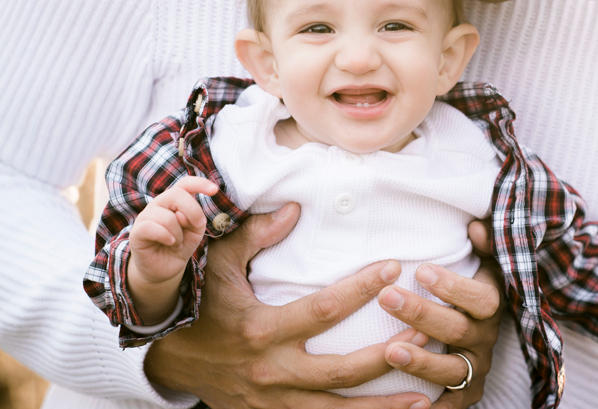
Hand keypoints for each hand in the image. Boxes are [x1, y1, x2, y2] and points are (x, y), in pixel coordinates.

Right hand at [129, 176, 212, 283]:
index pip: (185, 184)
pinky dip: (166, 237)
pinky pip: (151, 228)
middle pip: (177, 194)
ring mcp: (146, 216)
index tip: (214, 190)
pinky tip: (170, 243)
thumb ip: (195, 218)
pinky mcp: (137, 232)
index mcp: (174, 200)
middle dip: (193, 212)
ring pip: (167, 217)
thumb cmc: (180, 245)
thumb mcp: (195, 231)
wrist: (164, 269)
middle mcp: (159, 203)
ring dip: (179, 234)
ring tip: (177, 243)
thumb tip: (180, 214)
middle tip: (196, 227)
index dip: (200, 183)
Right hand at [144, 203, 434, 408]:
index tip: (394, 268)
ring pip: (337, 408)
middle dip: (388, 354)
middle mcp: (272, 370)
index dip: (362, 288)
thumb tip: (295, 208)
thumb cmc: (200, 305)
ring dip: (384, 405)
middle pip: (342, 370)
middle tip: (426, 333)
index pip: (324, 309)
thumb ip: (255, 235)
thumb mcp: (218, 265)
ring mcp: (274, 401)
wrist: (170, 360)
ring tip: (426, 392)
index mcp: (261, 328)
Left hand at [379, 257, 503, 408]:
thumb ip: (485, 244)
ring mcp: (475, 369)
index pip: (479, 297)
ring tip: (389, 350)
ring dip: (420, 361)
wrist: (480, 334)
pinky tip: (402, 402)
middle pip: (457, 330)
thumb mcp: (484, 263)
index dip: (452, 286)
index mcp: (490, 306)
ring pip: (450, 370)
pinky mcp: (465, 395)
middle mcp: (485, 339)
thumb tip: (476, 226)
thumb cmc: (470, 290)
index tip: (421, 270)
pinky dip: (429, 406)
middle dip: (421, 314)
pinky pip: (448, 405)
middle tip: (387, 298)